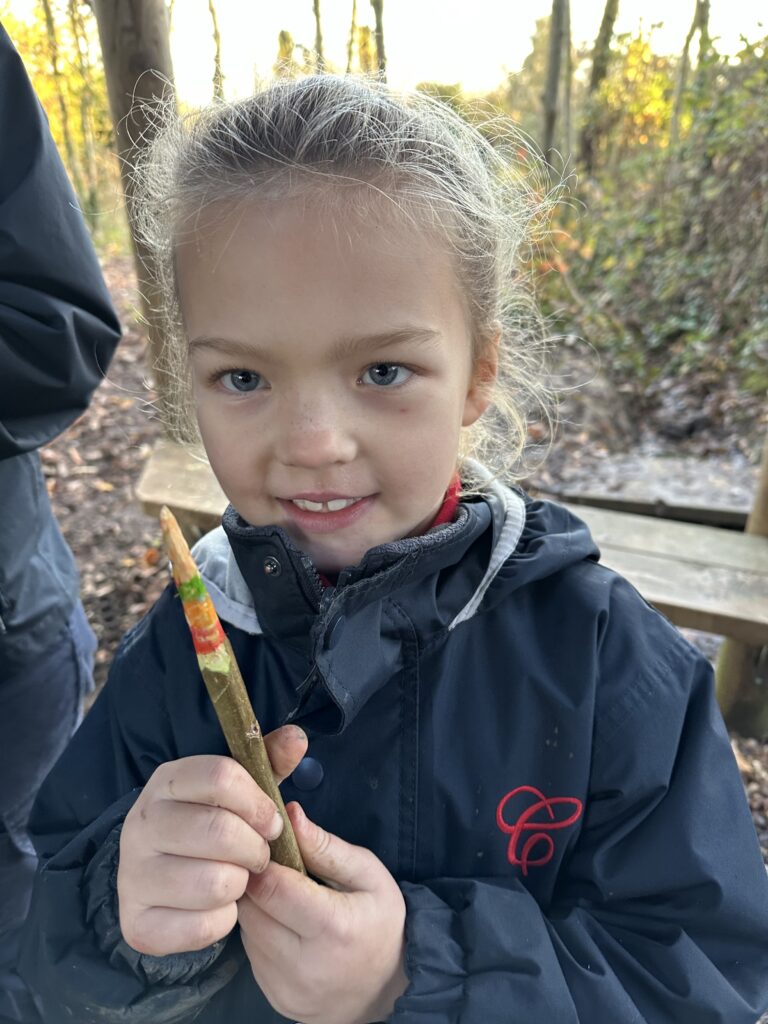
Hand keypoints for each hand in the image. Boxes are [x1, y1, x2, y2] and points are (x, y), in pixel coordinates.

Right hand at [117, 725, 307, 955]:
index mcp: (166, 782)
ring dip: (240, 884)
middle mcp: (140, 825)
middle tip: (260, 855)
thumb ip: (268, 762)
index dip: (259, 802)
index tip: (274, 821)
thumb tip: (298, 737)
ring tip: (238, 878)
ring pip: (214, 883)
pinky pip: (202, 927)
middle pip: (219, 831)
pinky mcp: (137, 924)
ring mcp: (132, 876)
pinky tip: (217, 907)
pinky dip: (223, 921)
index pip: (220, 776)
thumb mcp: (240, 790)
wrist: (165, 879)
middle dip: (255, 848)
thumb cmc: (213, 824)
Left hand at [238, 802, 407, 1023]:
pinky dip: (259, 934)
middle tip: (272, 869)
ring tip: (281, 897)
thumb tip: (289, 814)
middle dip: (255, 882)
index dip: (263, 861)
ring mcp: (287, 988)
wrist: (386, 987)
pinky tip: (283, 925)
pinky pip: (250, 954)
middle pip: (252, 909)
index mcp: (334, 928)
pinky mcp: (275, 999)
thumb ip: (326, 846)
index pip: (273, 888)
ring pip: (246, 931)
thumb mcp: (367, 873)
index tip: (267, 846)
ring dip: (256, 907)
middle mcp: (306, 965)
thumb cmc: (380, 920)